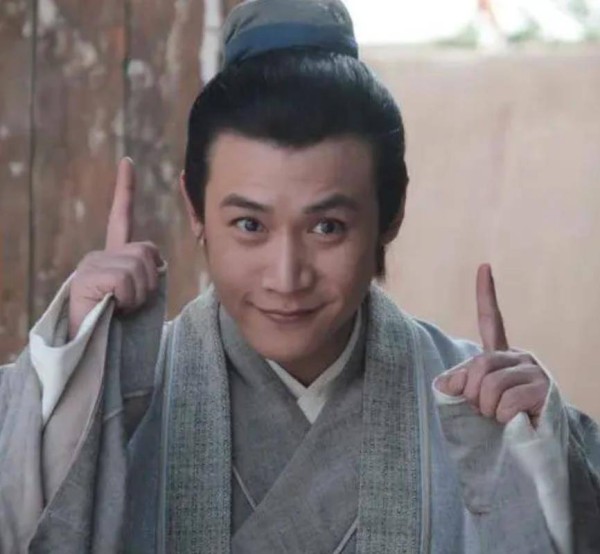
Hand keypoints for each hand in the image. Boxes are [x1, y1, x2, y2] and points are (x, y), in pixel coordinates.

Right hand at [68, 158, 162, 338]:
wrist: (93, 353)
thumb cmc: (119, 329)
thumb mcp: (137, 294)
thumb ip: (146, 271)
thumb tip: (158, 263)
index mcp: (112, 257)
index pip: (121, 217)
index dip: (125, 190)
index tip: (127, 162)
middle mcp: (98, 255)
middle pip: (148, 252)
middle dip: (149, 282)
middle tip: (129, 303)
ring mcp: (90, 265)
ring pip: (141, 267)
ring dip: (140, 294)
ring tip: (120, 308)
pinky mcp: (87, 278)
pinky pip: (128, 281)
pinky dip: (129, 300)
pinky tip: (112, 309)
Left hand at [436, 264, 549, 425]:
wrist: (531, 451)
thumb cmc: (497, 424)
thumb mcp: (471, 400)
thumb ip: (457, 385)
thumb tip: (448, 385)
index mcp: (500, 356)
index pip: (491, 320)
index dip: (486, 294)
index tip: (484, 266)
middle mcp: (519, 357)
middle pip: (478, 364)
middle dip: (471, 393)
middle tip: (482, 409)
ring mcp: (533, 371)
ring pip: (489, 385)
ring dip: (486, 408)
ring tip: (498, 417)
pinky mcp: (543, 390)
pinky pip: (505, 402)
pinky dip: (501, 418)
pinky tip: (514, 422)